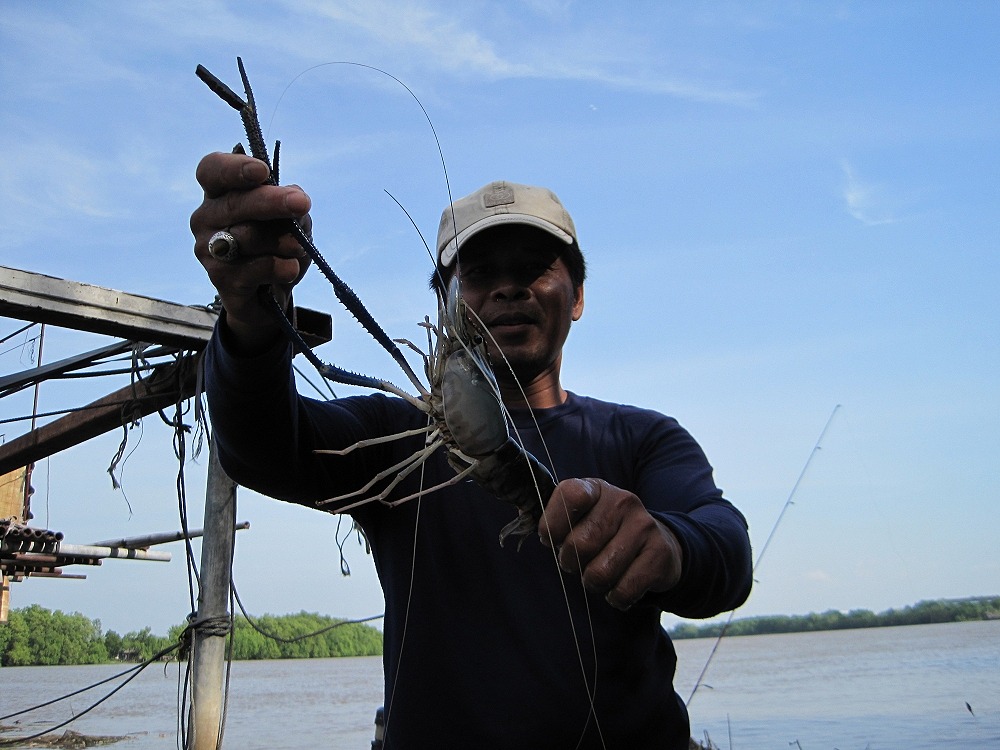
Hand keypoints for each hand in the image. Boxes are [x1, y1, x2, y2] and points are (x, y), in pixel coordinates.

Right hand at [191, 151, 312, 349]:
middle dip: (271, 202)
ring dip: (282, 241)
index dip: (234, 168)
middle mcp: (206, 218)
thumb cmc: (277, 247)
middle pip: (234, 203)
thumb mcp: (292, 222)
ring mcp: (208, 249)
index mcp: (220, 193)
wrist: (269, 297)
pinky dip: (279, 267)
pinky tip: (290, 268)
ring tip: (298, 247)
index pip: (212, 170)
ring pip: (246, 237)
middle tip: (302, 203)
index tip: (262, 171)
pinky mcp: (220, 279)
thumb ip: (293, 207)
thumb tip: (295, 200)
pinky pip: (254, 268)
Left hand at [538, 478, 682, 610]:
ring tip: (598, 575)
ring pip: (600, 572)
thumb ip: (555, 518)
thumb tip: (526, 524)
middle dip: (570, 563)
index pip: (569, 495)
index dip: (553, 523)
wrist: (660, 545)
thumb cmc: (606, 532)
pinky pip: (624, 590)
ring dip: (593, 583)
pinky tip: (619, 587)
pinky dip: (616, 598)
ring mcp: (644, 526)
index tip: (551, 539)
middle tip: (576, 563)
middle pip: (580, 543)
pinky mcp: (659, 554)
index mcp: (596, 488)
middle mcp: (622, 501)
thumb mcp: (582, 516)